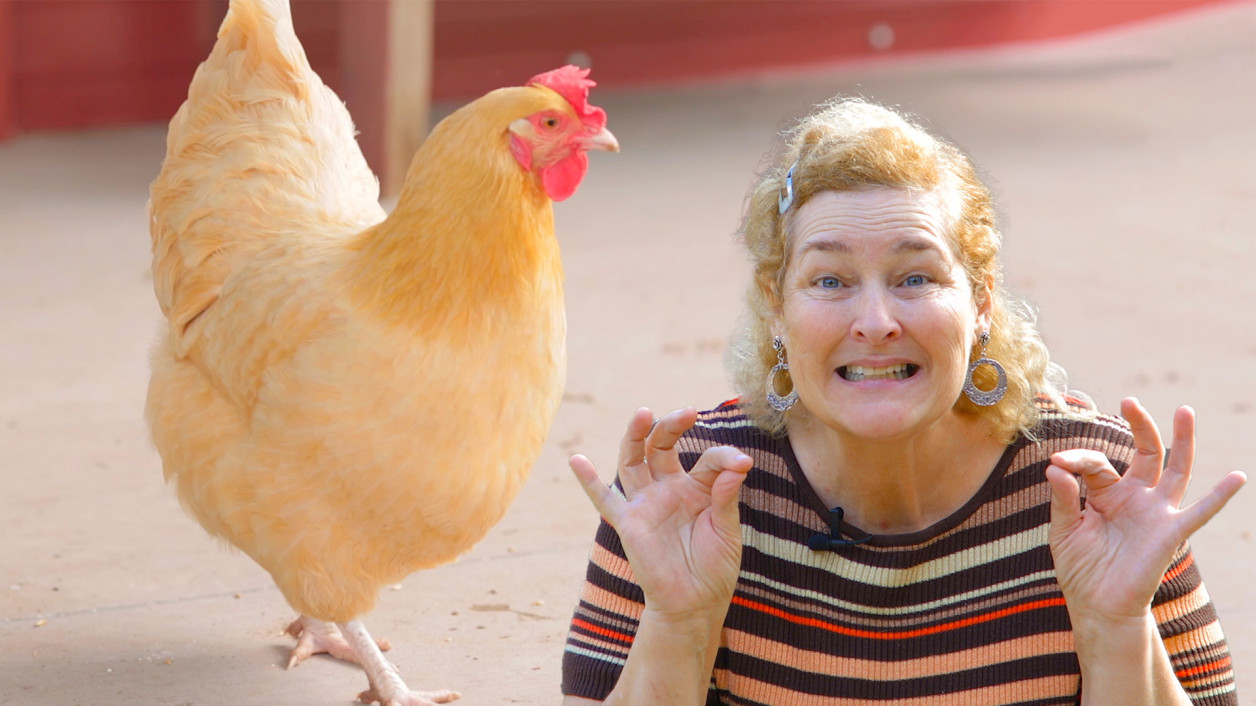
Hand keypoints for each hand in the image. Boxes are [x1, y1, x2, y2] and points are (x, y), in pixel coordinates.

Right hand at [570, 407, 752, 619]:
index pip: (709, 458)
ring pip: (633, 461)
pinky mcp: (629, 523)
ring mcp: (647, 503)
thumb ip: (727, 495)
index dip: (726, 457)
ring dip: (635, 436)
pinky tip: (576, 460)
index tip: (743, 464)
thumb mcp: (727, 529)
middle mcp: (670, 488)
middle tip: (686, 412)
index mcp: (699, 487)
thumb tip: (740, 461)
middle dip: (671, 426)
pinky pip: (604, 500)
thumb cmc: (715, 566)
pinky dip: (588, 481)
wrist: (695, 604)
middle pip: (662, 446)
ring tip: (642, 413)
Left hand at [1045, 398, 1245, 626]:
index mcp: (1106, 492)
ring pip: (1174, 470)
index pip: (1094, 463)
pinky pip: (1199, 512)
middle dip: (1139, 426)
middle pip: (1144, 452)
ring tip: (1185, 411)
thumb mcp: (1064, 529)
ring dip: (1181, 441)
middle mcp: (1135, 496)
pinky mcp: (1170, 533)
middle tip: (1129, 400)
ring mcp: (1155, 512)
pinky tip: (1237, 477)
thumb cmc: (1080, 567)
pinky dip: (1219, 496)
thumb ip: (1063, 498)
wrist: (1097, 605)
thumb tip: (1055, 466)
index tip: (1057, 463)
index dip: (1075, 459)